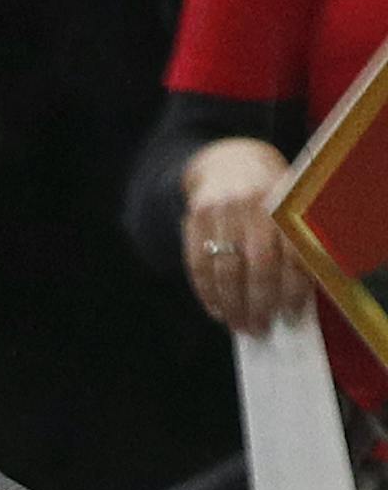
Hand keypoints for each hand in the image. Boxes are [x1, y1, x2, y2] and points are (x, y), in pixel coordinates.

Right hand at [180, 137, 314, 336]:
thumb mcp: (287, 206)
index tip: (290, 314)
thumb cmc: (266, 195)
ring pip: (226, 268)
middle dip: (259, 302)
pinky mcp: (195, 220)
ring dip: (232, 304)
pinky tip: (216, 309)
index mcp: (284, 203)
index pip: (291, 253)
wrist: (228, 162)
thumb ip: (293, 242)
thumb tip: (294, 296)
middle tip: (259, 328)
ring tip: (238, 325)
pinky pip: (198, 265)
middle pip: (258, 264)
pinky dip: (207, 292)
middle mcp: (253, 204)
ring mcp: (221, 212)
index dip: (292, 288)